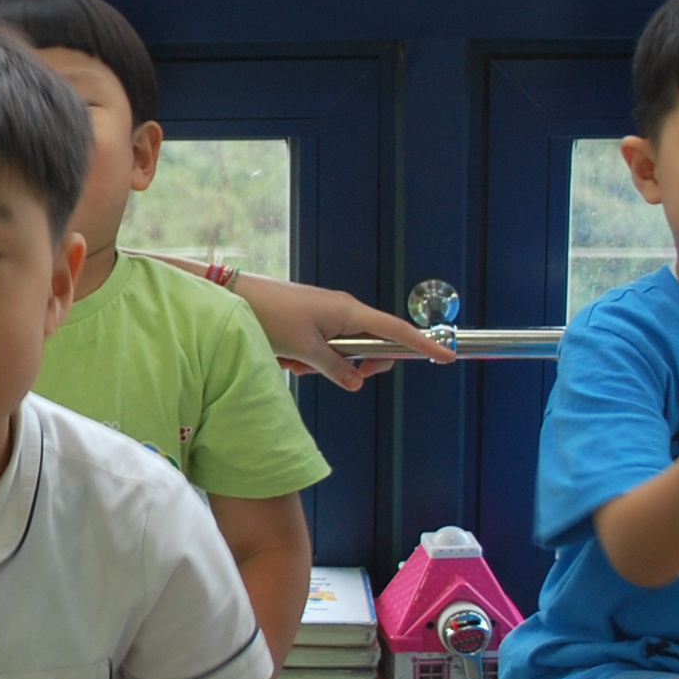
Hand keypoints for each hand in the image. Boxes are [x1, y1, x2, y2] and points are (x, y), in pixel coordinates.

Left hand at [226, 272, 457, 390]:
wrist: (232, 296)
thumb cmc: (270, 316)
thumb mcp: (305, 350)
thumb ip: (335, 368)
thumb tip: (356, 382)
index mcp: (349, 312)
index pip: (396, 331)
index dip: (422, 345)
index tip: (446, 356)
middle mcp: (343, 311)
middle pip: (369, 348)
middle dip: (351, 367)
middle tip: (325, 370)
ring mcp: (326, 316)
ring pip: (339, 354)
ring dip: (318, 366)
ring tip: (290, 359)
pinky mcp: (309, 322)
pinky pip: (319, 350)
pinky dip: (304, 360)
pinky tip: (282, 355)